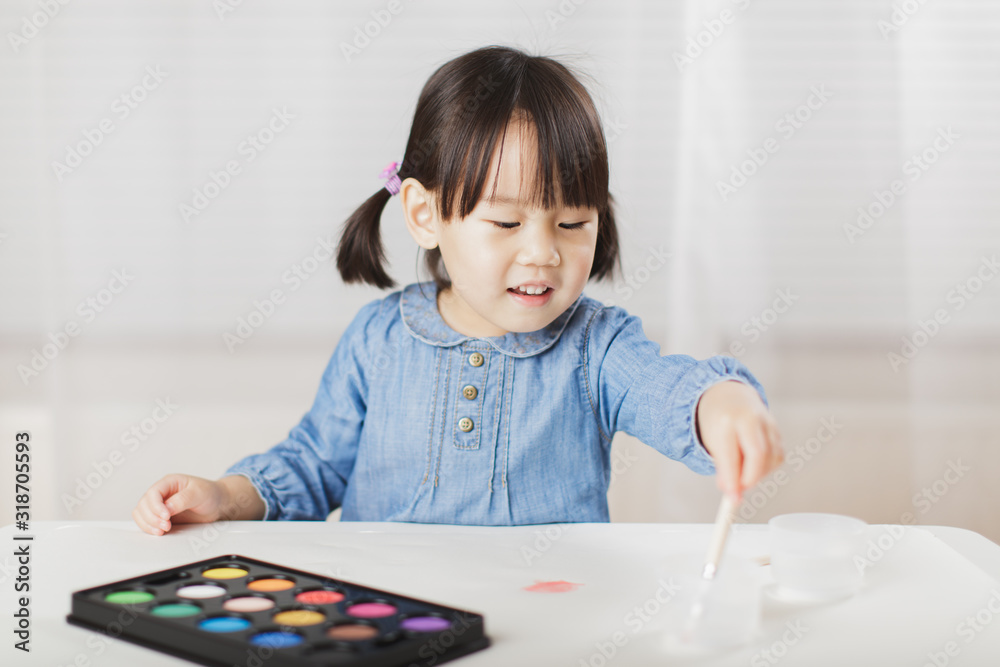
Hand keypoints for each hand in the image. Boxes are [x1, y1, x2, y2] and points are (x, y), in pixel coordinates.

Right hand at [132, 473, 228, 535]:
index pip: (153, 493)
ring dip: (148, 524)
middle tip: (166, 526)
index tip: (166, 516)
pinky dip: (149, 528)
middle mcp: (161, 494)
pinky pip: (146, 522)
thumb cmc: (209, 494)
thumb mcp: (199, 493)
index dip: (156, 506)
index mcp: (169, 483)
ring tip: (162, 531)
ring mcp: (159, 506)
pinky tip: (159, 532)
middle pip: (143, 505)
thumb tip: (166, 508)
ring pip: (141, 514)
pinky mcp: (160, 518)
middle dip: (152, 517)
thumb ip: (182, 499)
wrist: (217, 504)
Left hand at [696, 380, 783, 501]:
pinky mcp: (777, 428)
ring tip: (743, 473)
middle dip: (750, 478)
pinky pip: (778, 455)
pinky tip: (754, 465)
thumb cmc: (718, 422)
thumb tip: (732, 492)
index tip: (732, 497)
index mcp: (727, 420)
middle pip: (759, 455)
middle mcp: (750, 418)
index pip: (732, 455)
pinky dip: (768, 466)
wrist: (729, 396)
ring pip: (772, 457)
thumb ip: (723, 466)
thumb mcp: (712, 441)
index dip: (733, 480)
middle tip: (740, 489)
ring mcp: (767, 421)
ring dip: (759, 474)